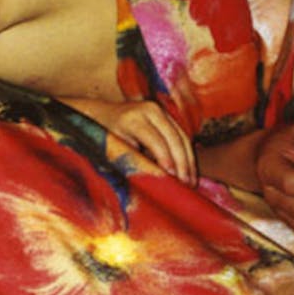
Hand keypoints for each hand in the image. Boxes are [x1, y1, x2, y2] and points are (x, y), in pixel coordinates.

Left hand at [69, 98, 195, 184]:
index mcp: (133, 118)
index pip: (154, 140)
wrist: (102, 114)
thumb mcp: (114, 147)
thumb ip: (132, 159)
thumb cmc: (104, 136)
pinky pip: (182, 136)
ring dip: (189, 160)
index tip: (172, 176)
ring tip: (191, 182)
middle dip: (182, 162)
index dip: (165, 158)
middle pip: (173, 137)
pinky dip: (187, 154)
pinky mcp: (167, 116)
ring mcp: (160, 111)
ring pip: (182, 137)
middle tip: (186, 184)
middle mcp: (149, 110)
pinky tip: (190, 171)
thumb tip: (154, 179)